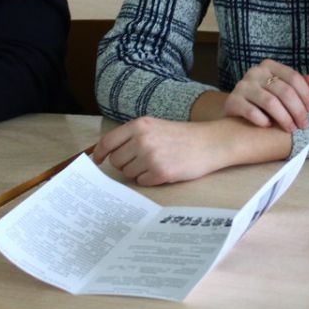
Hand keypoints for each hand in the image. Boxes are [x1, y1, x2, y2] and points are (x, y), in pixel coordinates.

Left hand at [92, 117, 237, 185]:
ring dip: (139, 172)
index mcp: (140, 126)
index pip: (108, 142)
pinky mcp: (161, 172)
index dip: (100, 153)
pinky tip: (165, 170)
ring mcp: (151, 156)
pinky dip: (151, 179)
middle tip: (143, 160)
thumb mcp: (155, 127)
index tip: (98, 160)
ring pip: (129, 173)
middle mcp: (142, 140)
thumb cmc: (183, 136)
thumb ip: (133, 136)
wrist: (211, 142)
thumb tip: (109, 153)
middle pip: (117, 161)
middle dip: (126, 164)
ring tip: (158, 162)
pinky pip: (143, 182)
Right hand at [223, 60, 308, 133]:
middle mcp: (255, 72)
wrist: (235, 110)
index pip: (293, 77)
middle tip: (304, 125)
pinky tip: (269, 126)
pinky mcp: (232, 101)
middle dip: (297, 110)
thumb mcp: (281, 90)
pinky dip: (263, 120)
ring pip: (270, 102)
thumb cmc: (263, 100)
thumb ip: (298, 85)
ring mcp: (242, 86)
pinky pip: (251, 111)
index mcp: (269, 66)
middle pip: (284, 91)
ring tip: (291, 129)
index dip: (306, 94)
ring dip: (284, 118)